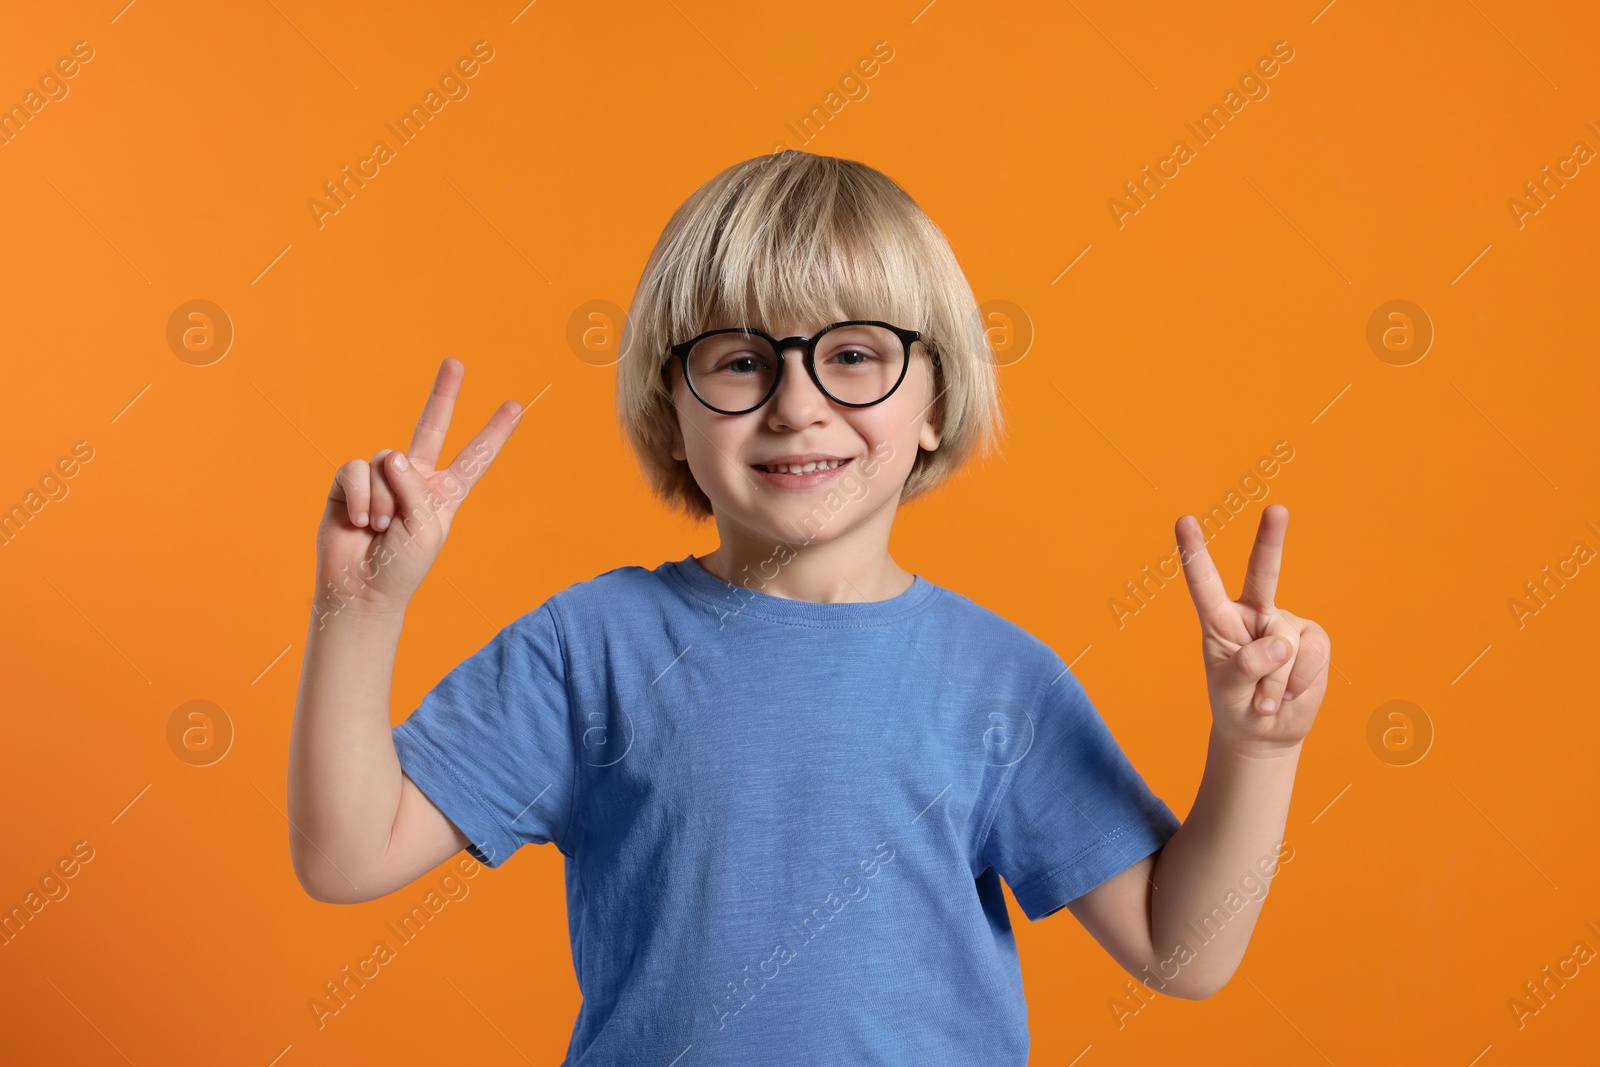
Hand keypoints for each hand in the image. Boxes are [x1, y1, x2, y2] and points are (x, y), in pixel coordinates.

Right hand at [314, 358, 521, 620]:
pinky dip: (359, 496)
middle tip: (455, 362)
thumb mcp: (427, 527)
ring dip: (383, 500)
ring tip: (379, 528)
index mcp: (444, 494)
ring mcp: (381, 479)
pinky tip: (359, 522)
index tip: (515, 406)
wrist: (361, 588)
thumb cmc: (402, 565)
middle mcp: (414, 479)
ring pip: (386, 462)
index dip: (494, 433)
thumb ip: (416, 487)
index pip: (474, 458)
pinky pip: (356, 470)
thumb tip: (390, 456)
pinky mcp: (348, 482)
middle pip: (431, 427)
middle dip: (443, 395)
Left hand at [1175, 504, 1330, 756]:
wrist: (1267, 730)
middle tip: (1277, 509)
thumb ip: (1246, 667)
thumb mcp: (1228, 690)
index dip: (1195, 553)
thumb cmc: (1236, 703)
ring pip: (1286, 645)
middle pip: (1264, 573)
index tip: (1184, 521)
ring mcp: (1287, 624)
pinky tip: (1290, 694)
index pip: (1205, 584)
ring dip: (1276, 682)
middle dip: (1271, 540)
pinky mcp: (1314, 639)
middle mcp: (1255, 613)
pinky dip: (1299, 682)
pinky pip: (1312, 656)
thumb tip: (1280, 644)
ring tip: (1266, 697)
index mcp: (1220, 620)